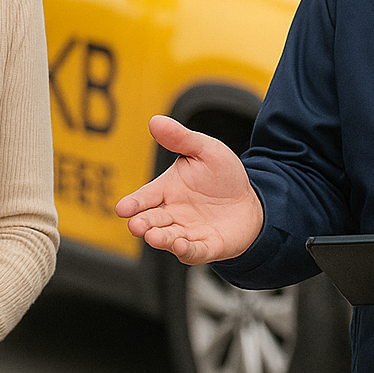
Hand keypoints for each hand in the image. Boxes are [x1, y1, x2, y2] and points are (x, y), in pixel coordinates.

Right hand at [115, 115, 264, 264]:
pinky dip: (187, 250)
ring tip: (153, 237)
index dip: (133, 203)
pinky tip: (181, 245)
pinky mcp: (207, 247)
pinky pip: (194, 252)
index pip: (145, 198)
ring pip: (169, 238)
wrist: (251, 201)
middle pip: (152, 221)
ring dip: (160, 239)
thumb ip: (181, 138)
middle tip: (136, 225)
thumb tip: (155, 120)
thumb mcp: (205, 150)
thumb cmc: (223, 176)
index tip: (122, 208)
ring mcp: (188, 232)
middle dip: (143, 223)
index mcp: (167, 190)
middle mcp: (173, 214)